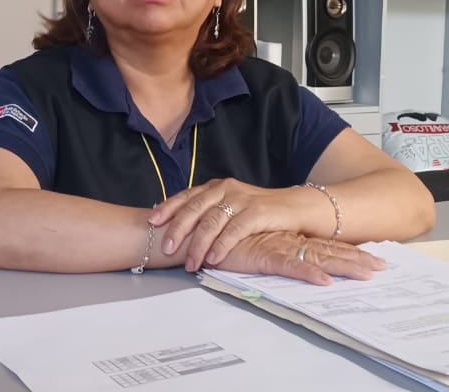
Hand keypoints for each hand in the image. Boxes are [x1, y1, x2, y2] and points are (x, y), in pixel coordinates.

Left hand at [149, 178, 316, 272]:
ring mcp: (242, 199)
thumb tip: (182, 230)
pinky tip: (213, 259)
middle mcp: (227, 188)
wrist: (297, 208)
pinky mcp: (257, 212)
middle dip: (178, 229)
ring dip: (198, 244)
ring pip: (212, 221)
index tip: (151, 221)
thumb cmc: (261, 212)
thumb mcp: (233, 207)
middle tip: (165, 248)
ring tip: (190, 263)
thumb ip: (211, 213)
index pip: (187, 196)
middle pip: (195, 208)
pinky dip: (221, 246)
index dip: (168, 208)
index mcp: (217, 186)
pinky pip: (234, 230)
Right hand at [216, 231, 384, 285]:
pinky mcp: (263, 256)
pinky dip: (308, 274)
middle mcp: (288, 240)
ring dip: (344, 266)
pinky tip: (325, 282)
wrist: (199, 236)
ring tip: (367, 274)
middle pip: (329, 250)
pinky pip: (290, 266)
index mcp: (289, 238)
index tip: (375, 260)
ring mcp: (278, 246)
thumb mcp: (255, 249)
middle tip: (384, 267)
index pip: (326, 245)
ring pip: (317, 257)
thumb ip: (274, 252)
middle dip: (357, 259)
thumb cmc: (223, 243)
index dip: (351, 252)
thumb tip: (292, 261)